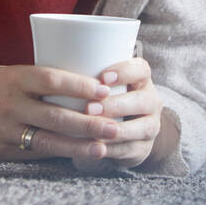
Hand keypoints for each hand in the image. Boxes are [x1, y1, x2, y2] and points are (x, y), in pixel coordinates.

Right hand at [0, 64, 122, 161]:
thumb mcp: (8, 71)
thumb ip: (38, 79)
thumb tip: (82, 84)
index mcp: (13, 77)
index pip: (51, 80)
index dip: (79, 86)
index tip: (104, 90)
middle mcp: (9, 104)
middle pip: (55, 116)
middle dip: (88, 123)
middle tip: (115, 126)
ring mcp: (4, 130)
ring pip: (47, 140)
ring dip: (78, 146)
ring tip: (103, 147)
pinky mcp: (0, 150)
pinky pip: (34, 153)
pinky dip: (57, 153)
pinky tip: (77, 154)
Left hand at [71, 57, 163, 171]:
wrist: (120, 127)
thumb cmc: (102, 97)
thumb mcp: (99, 82)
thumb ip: (87, 72)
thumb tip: (54, 55)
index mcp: (141, 79)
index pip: (141, 70)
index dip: (124, 72)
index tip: (102, 78)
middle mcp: (151, 100)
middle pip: (144, 100)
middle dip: (116, 105)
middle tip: (90, 108)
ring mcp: (151, 125)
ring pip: (142, 128)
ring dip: (117, 130)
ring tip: (93, 130)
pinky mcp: (144, 148)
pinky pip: (131, 149)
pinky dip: (113, 149)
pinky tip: (95, 147)